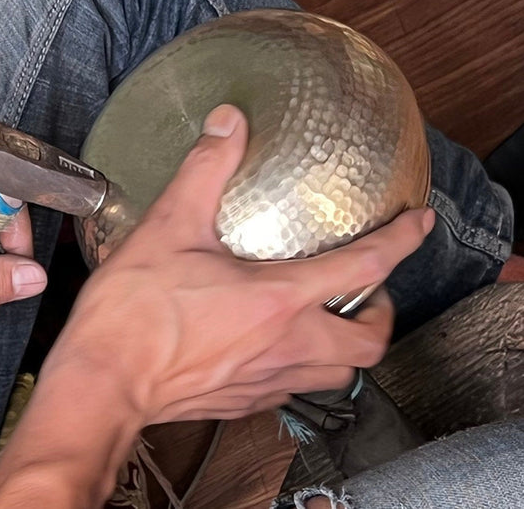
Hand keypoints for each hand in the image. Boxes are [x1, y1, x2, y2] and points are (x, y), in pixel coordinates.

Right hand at [47, 105, 432, 424]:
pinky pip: (294, 388)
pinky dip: (302, 366)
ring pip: (338, 373)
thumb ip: (206, 170)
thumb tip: (229, 122)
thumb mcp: (169, 225)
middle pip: (369, 342)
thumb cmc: (134, 312)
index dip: (401, 242)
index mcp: (280, 300)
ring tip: (328, 317)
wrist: (105, 381)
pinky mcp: (243, 401)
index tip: (419, 224)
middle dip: (381, 313)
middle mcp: (287, 345)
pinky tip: (274, 346)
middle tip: (368, 288)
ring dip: (346, 345)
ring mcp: (267, 379)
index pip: (364, 268)